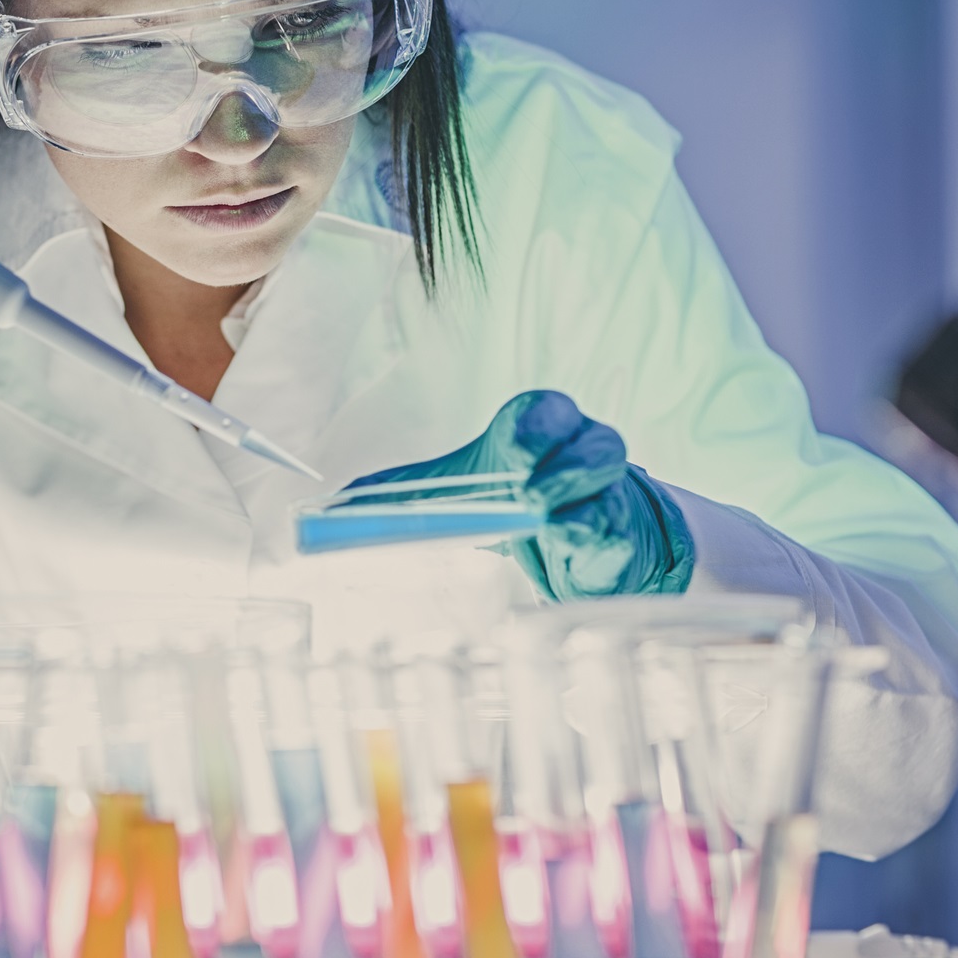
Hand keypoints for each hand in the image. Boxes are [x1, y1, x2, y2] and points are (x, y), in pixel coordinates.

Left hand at [351, 390, 693, 597]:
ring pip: (608, 487)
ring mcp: (610, 491)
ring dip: (574, 503)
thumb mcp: (457, 486)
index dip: (534, 426)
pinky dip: (591, 540)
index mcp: (540, 426)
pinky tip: (567, 548)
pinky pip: (615, 532)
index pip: (545, 410)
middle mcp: (584, 449)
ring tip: (542, 518)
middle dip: (560, 463)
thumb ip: (401, 493)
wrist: (576, 534)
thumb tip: (333, 507)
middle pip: (592, 440)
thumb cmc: (514, 493)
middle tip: (528, 491)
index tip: (512, 446)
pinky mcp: (623, 534)